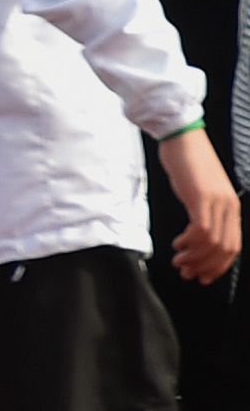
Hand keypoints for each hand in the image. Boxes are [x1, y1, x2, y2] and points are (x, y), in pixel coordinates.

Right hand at [163, 123, 241, 282]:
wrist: (182, 135)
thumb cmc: (188, 160)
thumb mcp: (201, 189)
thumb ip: (205, 209)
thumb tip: (197, 233)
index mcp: (231, 206)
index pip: (233, 246)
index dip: (218, 266)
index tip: (203, 275)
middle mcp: (228, 206)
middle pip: (225, 249)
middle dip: (205, 266)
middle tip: (188, 273)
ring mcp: (216, 201)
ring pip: (212, 243)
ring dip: (194, 258)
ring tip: (179, 261)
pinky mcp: (201, 196)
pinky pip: (201, 229)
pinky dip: (189, 242)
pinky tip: (177, 244)